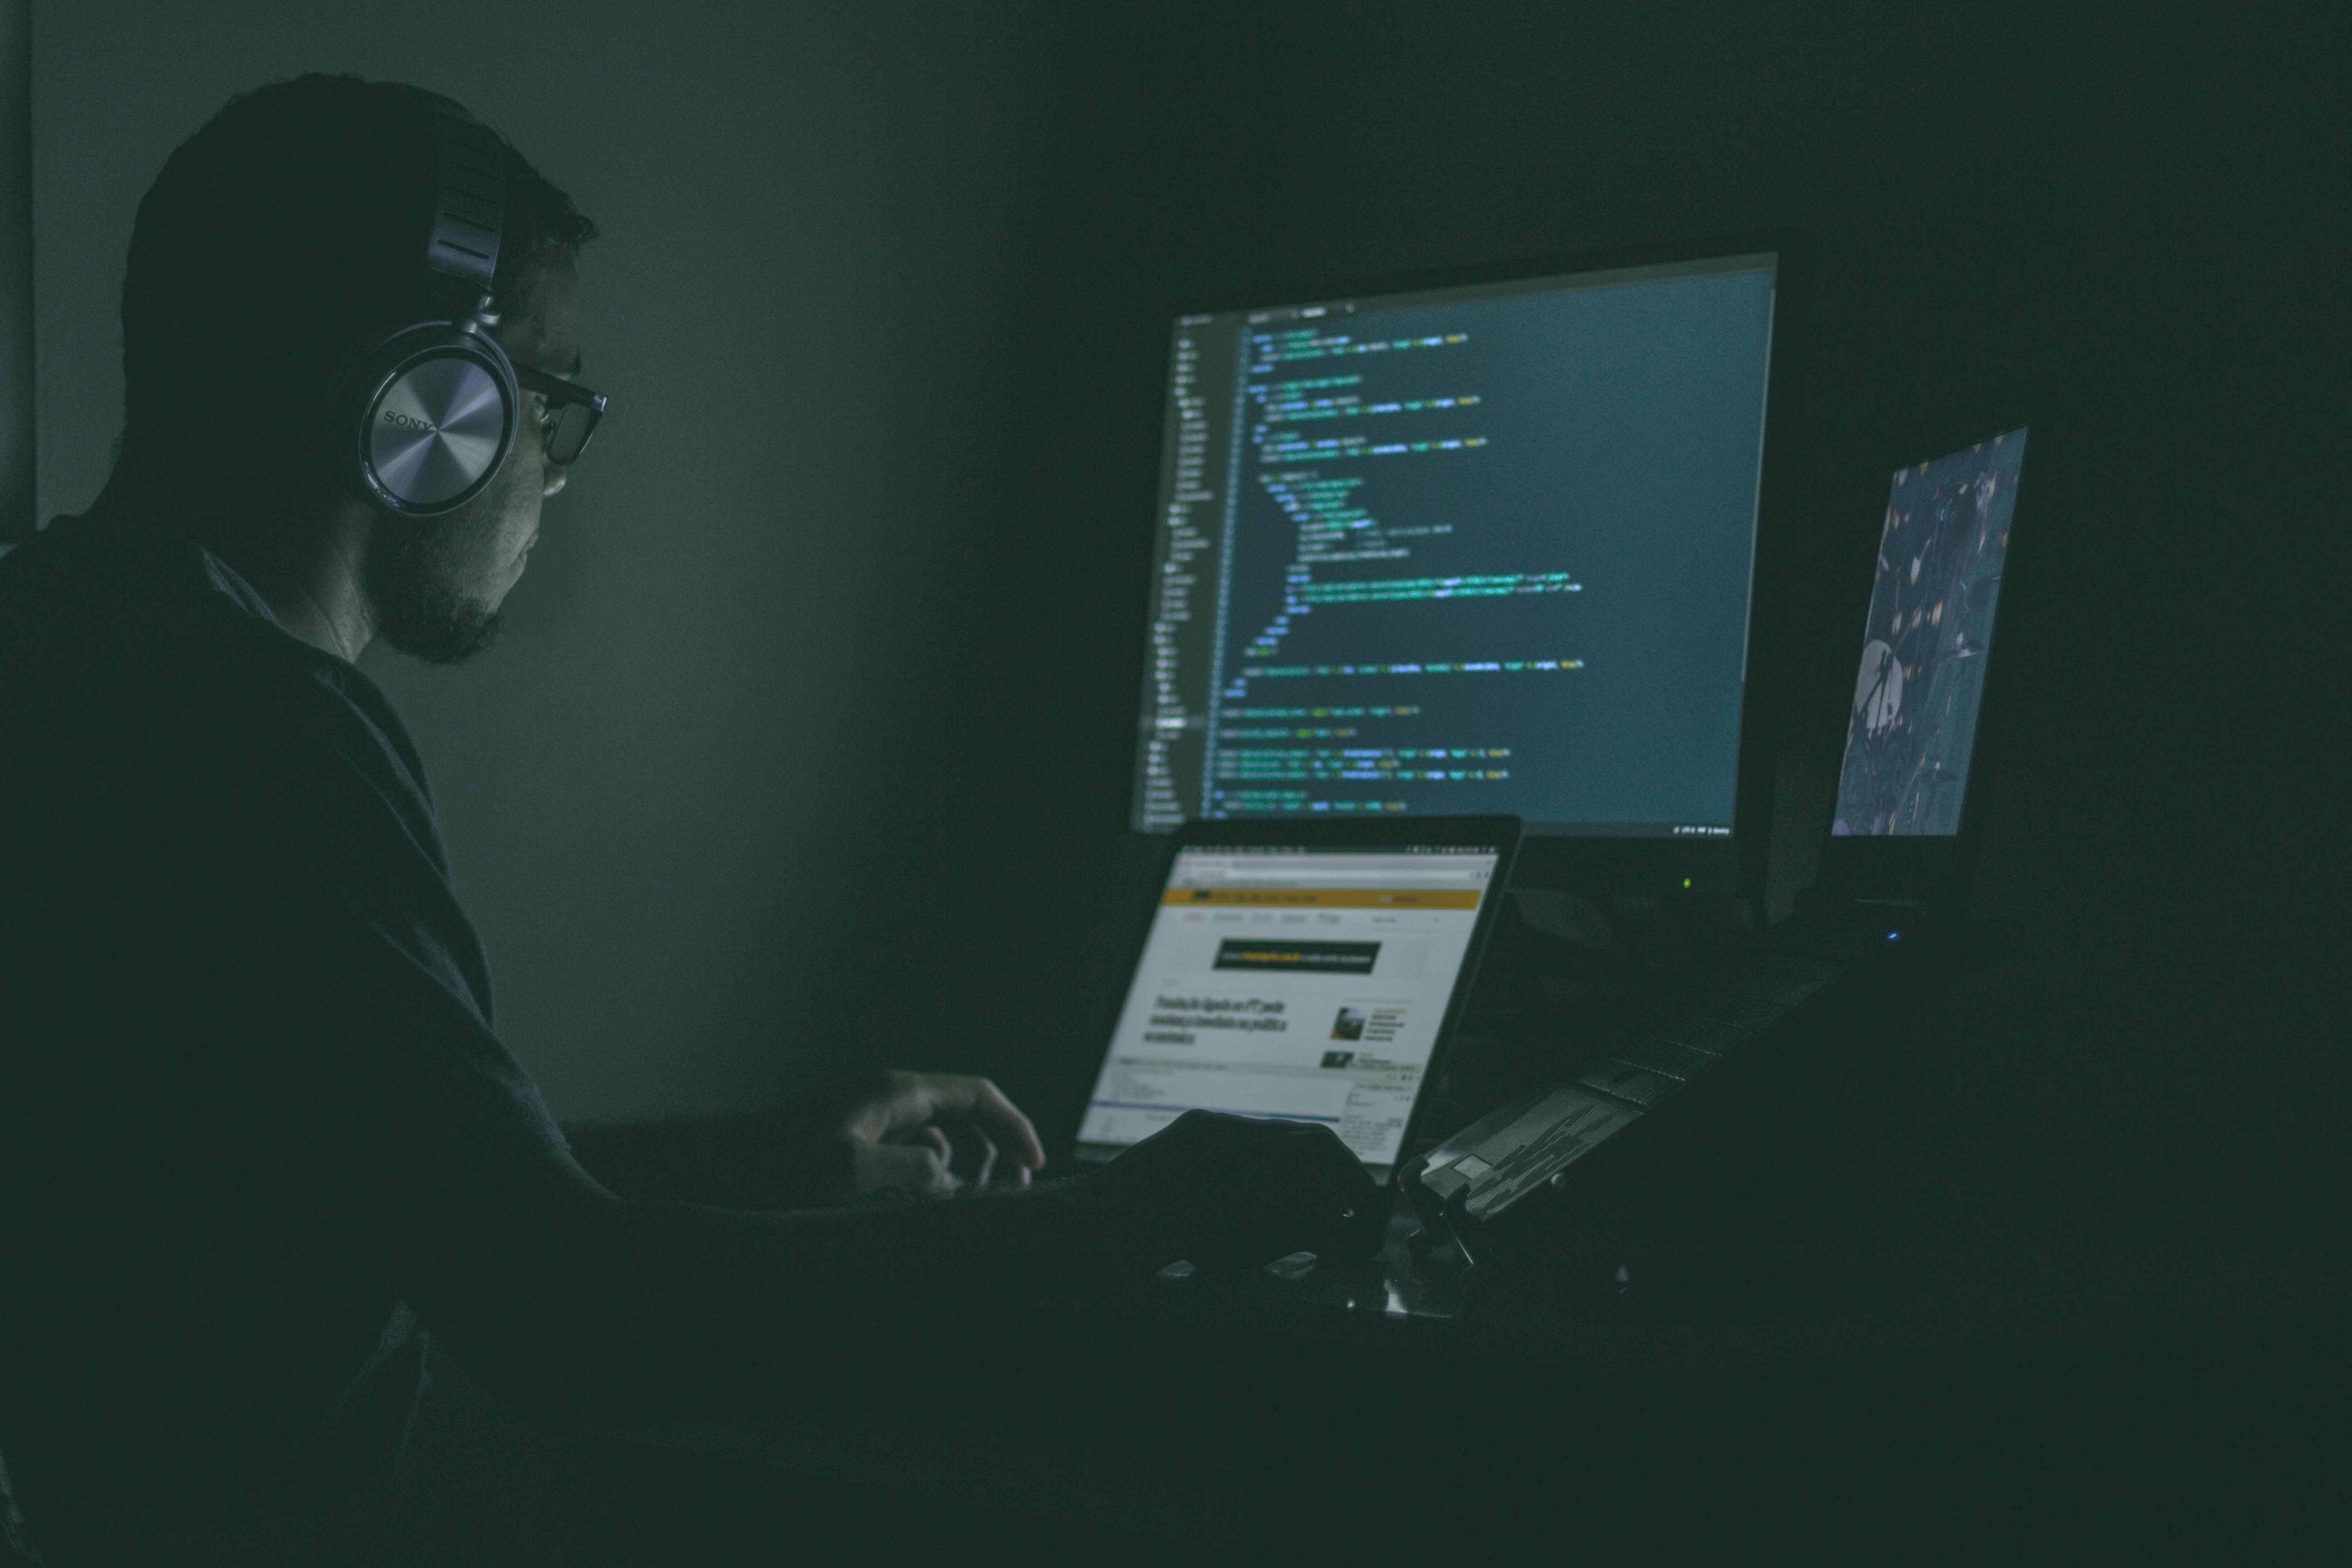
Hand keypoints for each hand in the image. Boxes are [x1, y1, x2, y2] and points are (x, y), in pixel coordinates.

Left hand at [755, 1069, 1046, 1206]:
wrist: (723, 1164)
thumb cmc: (779, 1164)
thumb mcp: (851, 1170)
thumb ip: (911, 1169)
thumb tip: (950, 1175)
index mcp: (896, 1093)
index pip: (977, 1095)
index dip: (1013, 1126)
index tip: (1033, 1165)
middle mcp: (891, 1098)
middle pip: (966, 1113)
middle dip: (996, 1147)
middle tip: (1013, 1192)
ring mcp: (874, 1118)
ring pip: (942, 1135)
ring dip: (966, 1165)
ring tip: (972, 1203)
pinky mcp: (859, 1141)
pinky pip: (914, 1152)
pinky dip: (933, 1174)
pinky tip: (928, 1203)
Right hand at [1070, 1109, 1386, 1278]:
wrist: (1079, 1224)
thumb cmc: (1113, 1224)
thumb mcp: (1169, 1192)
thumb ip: (1211, 1194)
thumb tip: (1259, 1222)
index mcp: (1207, 1129)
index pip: (1285, 1133)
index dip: (1322, 1163)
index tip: (1340, 1192)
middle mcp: (1224, 1131)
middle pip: (1313, 1136)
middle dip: (1349, 1173)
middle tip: (1366, 1210)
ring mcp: (1229, 1153)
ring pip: (1321, 1152)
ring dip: (1352, 1189)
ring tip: (1363, 1226)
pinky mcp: (1234, 1186)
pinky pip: (1307, 1193)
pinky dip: (1330, 1221)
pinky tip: (1330, 1250)